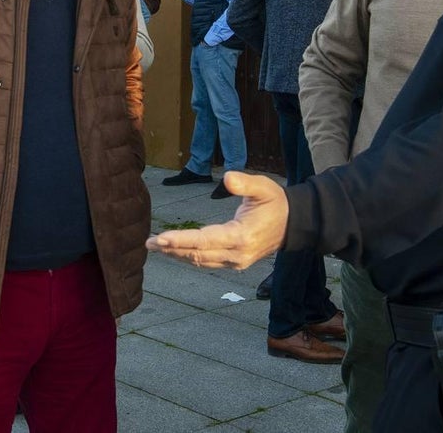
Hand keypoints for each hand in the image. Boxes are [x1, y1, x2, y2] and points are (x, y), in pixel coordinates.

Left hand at [146, 171, 287, 268]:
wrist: (293, 224)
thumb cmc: (275, 202)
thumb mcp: (264, 187)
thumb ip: (245, 183)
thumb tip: (227, 178)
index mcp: (242, 236)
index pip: (205, 240)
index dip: (182, 240)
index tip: (161, 238)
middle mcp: (237, 255)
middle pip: (198, 254)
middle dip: (172, 249)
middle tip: (149, 243)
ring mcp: (236, 262)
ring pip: (200, 261)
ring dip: (177, 254)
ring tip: (156, 247)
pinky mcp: (234, 264)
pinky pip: (207, 262)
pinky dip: (189, 257)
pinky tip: (175, 251)